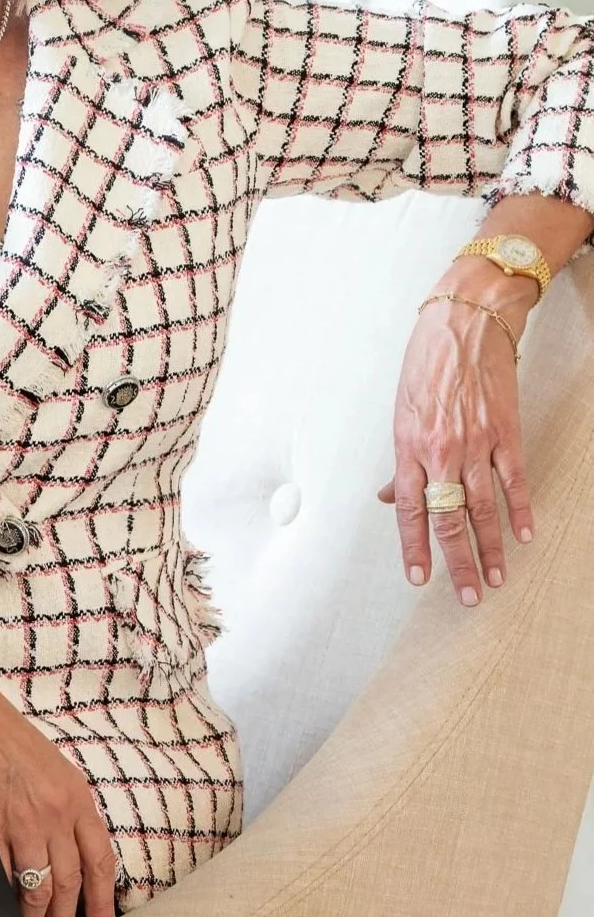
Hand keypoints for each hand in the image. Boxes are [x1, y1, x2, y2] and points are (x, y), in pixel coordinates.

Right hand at [0, 655, 117, 916]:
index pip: (100, 859)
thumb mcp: (55, 770)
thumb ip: (67, 812)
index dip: (104, 901)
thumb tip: (73, 860)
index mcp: (77, 797)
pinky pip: (0, 876)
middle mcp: (54, 812)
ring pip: (36, 888)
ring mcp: (20, 821)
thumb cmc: (11, 741)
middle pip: (69, 883)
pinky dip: (3, 902)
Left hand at [376, 273, 536, 604]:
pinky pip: (513, 481)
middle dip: (456, 561)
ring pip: (482, 507)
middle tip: (466, 595)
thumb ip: (402, 460)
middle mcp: (440, 450)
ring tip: (494, 578)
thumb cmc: (427, 362)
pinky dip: (519, 510)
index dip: (413, 546)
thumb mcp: (401, 409)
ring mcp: (476, 442)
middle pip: (448, 517)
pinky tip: (524, 535)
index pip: (410, 509)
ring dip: (490, 547)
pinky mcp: (506, 432)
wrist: (465, 322)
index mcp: (409, 445)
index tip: (418, 577)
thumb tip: (393, 497)